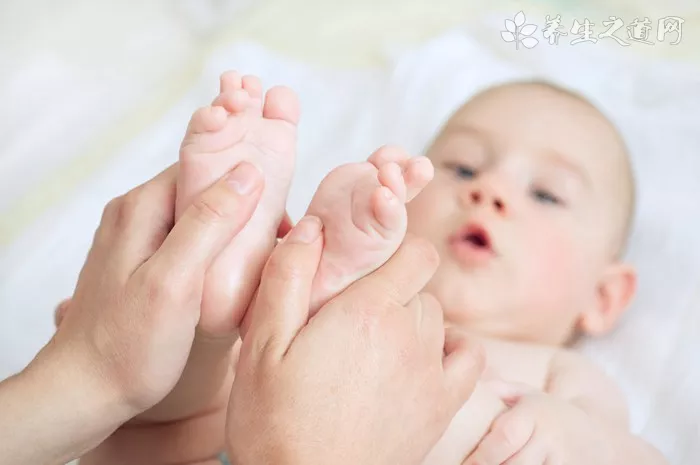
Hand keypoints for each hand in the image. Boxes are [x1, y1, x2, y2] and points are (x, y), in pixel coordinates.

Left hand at [51, 161, 262, 415]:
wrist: (86, 392)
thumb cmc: (129, 345)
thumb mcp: (175, 281)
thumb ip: (209, 223)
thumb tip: (248, 174)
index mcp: (140, 207)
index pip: (202, 164)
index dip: (244, 178)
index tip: (278, 206)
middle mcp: (135, 214)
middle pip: (202, 188)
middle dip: (244, 206)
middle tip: (279, 236)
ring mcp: (137, 239)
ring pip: (199, 215)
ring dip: (234, 230)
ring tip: (265, 257)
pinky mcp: (144, 263)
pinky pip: (190, 240)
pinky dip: (217, 250)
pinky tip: (235, 274)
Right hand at [228, 218, 484, 464]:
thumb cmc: (277, 423)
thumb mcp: (261, 345)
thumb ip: (287, 278)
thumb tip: (313, 227)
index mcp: (367, 312)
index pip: (414, 253)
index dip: (395, 250)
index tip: (368, 264)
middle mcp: (410, 335)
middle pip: (420, 287)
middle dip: (391, 290)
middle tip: (353, 314)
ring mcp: (431, 373)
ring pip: (437, 319)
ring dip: (413, 320)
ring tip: (375, 342)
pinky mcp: (441, 406)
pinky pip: (468, 359)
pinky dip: (451, 350)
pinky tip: (421, 359)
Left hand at [464, 383, 607, 464]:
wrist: (599, 437)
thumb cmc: (549, 415)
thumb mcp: (529, 395)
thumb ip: (503, 388)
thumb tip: (479, 381)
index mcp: (535, 414)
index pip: (506, 437)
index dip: (483, 455)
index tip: (467, 462)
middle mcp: (550, 438)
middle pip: (513, 464)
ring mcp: (562, 461)